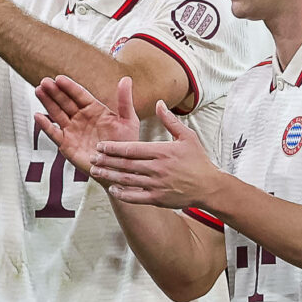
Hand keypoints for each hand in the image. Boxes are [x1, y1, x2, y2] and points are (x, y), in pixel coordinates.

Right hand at [35, 73, 135, 177]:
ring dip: (47, 102)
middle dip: (54, 91)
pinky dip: (45, 126)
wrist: (120, 167)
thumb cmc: (126, 144)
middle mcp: (81, 118)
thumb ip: (125, 101)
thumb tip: (126, 79)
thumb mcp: (129, 121)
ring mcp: (72, 130)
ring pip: (57, 113)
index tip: (59, 78)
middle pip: (65, 101)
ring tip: (38, 90)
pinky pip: (54, 133)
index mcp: (94, 109)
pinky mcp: (66, 145)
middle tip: (44, 82)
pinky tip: (38, 116)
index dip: (69, 87)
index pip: (79, 94)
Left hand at [94, 95, 221, 209]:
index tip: (101, 146)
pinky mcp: (158, 198)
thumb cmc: (198, 160)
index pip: (132, 149)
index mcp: (162, 151)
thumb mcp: (187, 137)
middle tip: (92, 158)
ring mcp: (157, 184)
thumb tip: (158, 103)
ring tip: (96, 172)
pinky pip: (136, 197)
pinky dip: (123, 194)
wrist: (209, 186)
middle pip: (125, 164)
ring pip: (127, 180)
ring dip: (109, 176)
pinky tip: (113, 189)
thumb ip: (170, 120)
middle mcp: (157, 168)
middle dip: (106, 161)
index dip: (114, 147)